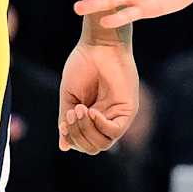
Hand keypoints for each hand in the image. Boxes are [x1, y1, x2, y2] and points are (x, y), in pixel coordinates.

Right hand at [58, 32, 138, 153]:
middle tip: (72, 112)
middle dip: (77, 134)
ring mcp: (118, 116)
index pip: (83, 143)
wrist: (98, 44)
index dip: (71, 138)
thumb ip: (68, 121)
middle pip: (92, 147)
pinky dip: (100, 126)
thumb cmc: (83, 65)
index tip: (63, 122)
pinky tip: (92, 111)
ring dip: (86, 130)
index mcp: (93, 117)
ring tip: (80, 109)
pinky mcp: (128, 110)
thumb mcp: (71, 97)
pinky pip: (114, 131)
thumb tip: (63, 147)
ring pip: (102, 143)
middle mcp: (107, 119)